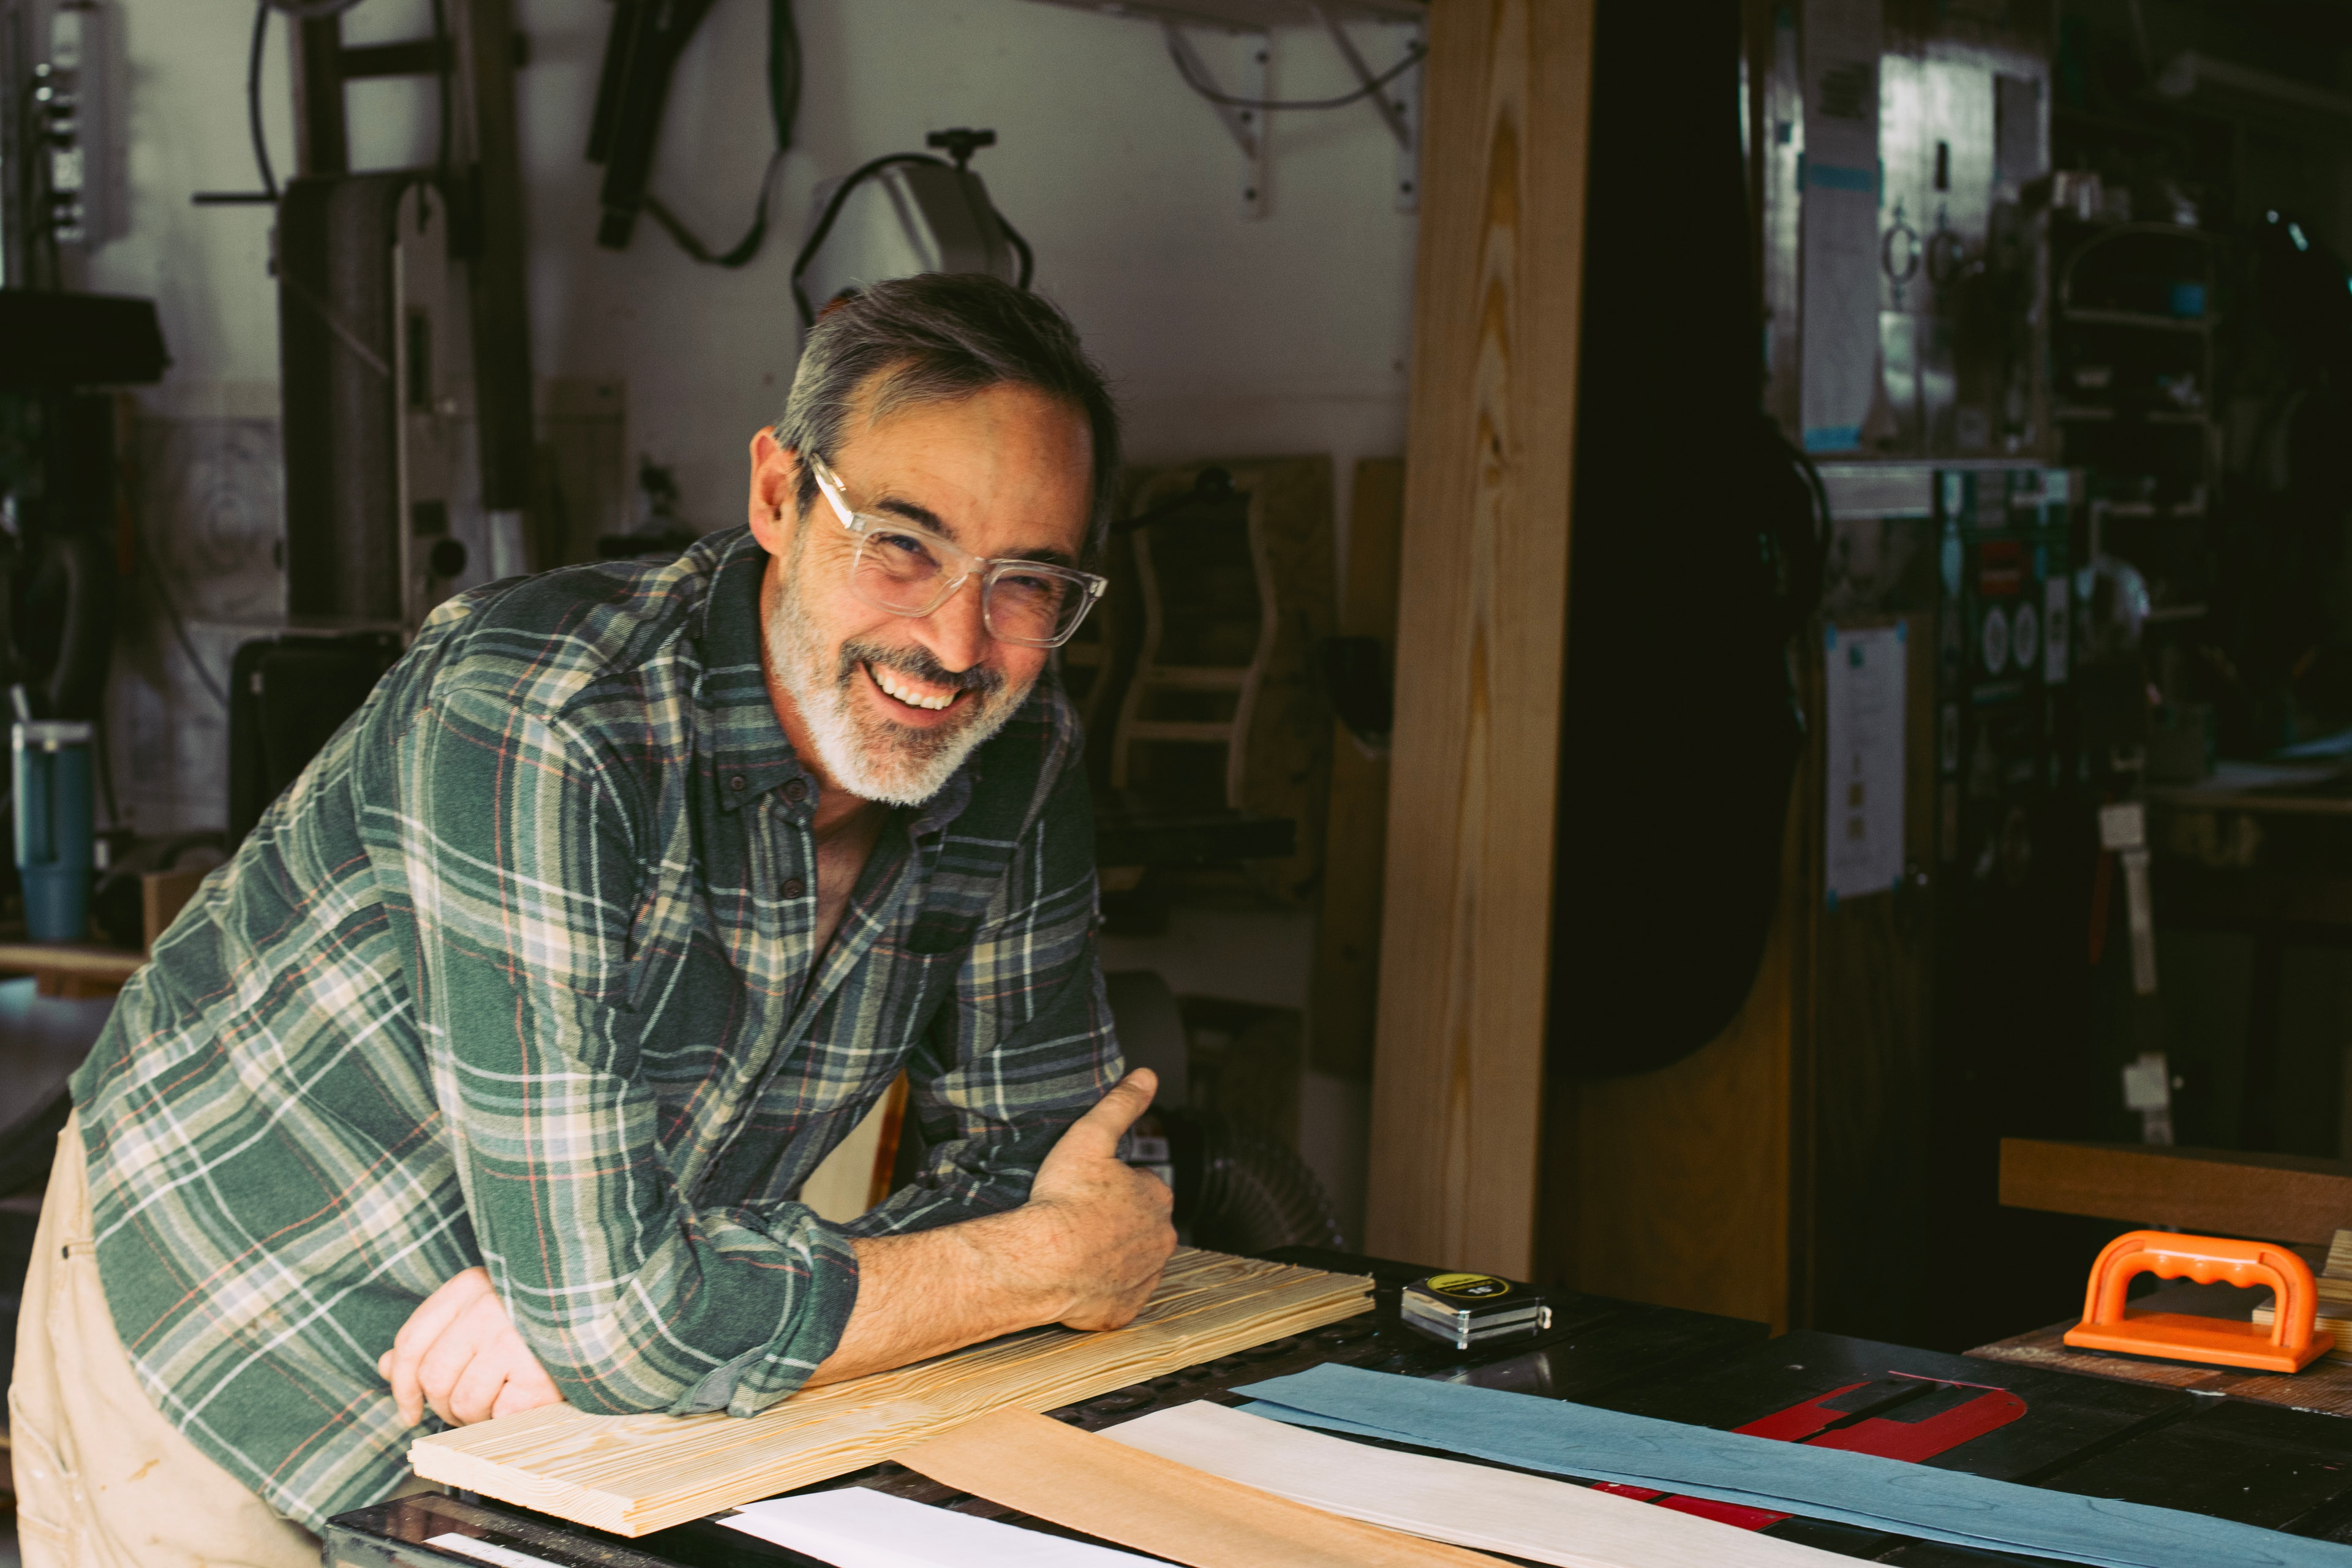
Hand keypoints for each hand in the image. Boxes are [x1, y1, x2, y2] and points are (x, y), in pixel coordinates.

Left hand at [376, 1266, 565, 1427]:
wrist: (609, 1310)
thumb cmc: (543, 1317)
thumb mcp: (483, 1313)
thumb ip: (435, 1337)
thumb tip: (384, 1366)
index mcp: (471, 1284)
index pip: (410, 1342)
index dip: (400, 1385)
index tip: (409, 1410)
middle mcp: (488, 1307)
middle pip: (433, 1378)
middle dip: (446, 1405)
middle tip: (475, 1405)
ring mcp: (513, 1338)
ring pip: (462, 1403)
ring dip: (479, 1415)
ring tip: (506, 1398)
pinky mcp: (538, 1372)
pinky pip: (498, 1415)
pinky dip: (510, 1418)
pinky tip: (528, 1398)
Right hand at [1023, 1068, 1177, 1329]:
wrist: (1042, 1261)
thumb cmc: (1064, 1200)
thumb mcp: (1090, 1136)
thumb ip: (1121, 1104)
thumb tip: (1146, 1075)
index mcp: (1158, 1199)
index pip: (1145, 1185)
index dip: (1116, 1183)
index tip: (1091, 1187)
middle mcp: (1161, 1240)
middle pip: (1141, 1224)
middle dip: (1117, 1220)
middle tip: (1079, 1216)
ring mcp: (1143, 1279)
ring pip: (1131, 1260)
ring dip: (1110, 1253)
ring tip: (1076, 1245)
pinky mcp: (1122, 1310)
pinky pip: (1115, 1297)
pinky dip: (1100, 1288)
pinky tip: (1077, 1278)